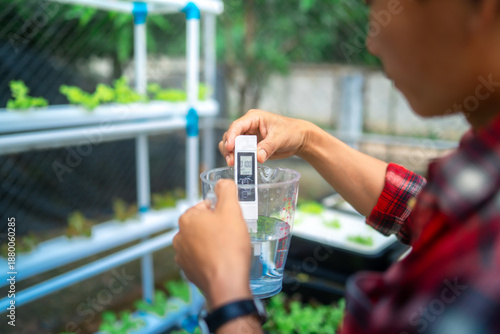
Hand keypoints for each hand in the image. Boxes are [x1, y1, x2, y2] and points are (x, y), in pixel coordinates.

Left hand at [173, 180, 251, 309]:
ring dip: (213, 243)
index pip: (205, 206)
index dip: (221, 211)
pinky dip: (211, 258)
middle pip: (203, 224)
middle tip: (232, 234)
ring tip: (228, 249)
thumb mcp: (232, 211)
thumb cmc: (229, 247)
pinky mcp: (188, 271)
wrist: (227, 283)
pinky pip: (201, 258)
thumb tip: (223, 182)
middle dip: (216, 227)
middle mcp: (179, 236)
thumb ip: (227, 191)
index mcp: (187, 218)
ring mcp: (182, 256)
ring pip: (201, 242)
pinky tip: (223, 261)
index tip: (231, 220)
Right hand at [219, 109, 311, 165]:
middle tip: (232, 160)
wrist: (299, 139)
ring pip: (232, 145)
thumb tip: (257, 157)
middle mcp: (248, 127)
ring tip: (234, 164)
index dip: (231, 136)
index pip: (237, 126)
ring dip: (231, 154)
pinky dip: (238, 159)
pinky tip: (240, 165)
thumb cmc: (291, 132)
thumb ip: (268, 147)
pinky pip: (240, 153)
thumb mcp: (280, 138)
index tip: (230, 147)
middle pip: (231, 136)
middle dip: (228, 148)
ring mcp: (248, 137)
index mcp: (254, 118)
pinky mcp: (251, 147)